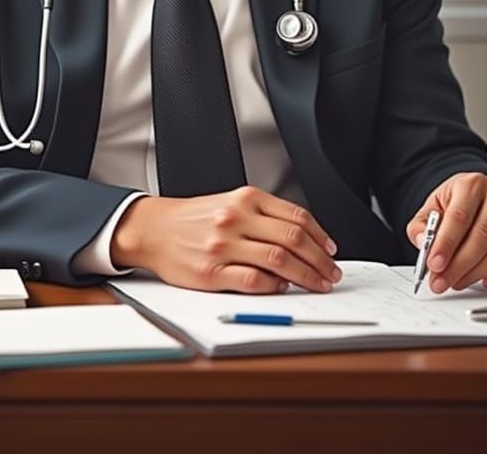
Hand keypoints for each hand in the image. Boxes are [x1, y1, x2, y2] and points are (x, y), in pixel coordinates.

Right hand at [110, 186, 340, 293]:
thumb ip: (264, 216)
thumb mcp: (231, 203)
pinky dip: (273, 287)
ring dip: (305, 276)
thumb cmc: (195, 219)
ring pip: (279, 261)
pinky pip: (253, 281)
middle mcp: (236, 218)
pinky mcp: (211, 272)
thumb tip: (304, 240)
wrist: (155, 229)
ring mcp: (223, 246)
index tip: (331, 250)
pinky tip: (282, 288)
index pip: (296, 217)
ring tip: (316, 284)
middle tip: (331, 273)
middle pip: (293, 240)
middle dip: (319, 260)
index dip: (321, 236)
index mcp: (245, 199)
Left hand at [407, 172, 486, 292]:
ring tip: (456, 282)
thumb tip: (423, 244)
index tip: (434, 265)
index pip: (459, 217)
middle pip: (481, 238)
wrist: (478, 198)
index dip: (446, 244)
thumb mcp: (432, 208)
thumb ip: (422, 226)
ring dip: (475, 274)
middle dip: (458, 266)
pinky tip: (484, 280)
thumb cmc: (456, 204)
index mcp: (473, 184)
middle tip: (441, 282)